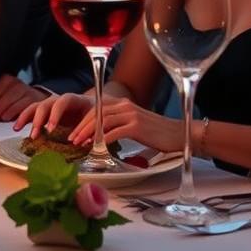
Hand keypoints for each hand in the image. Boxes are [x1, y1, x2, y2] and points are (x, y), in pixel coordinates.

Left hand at [0, 75, 46, 122]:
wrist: (36, 100)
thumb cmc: (13, 101)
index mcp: (5, 80)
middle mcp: (16, 82)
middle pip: (4, 93)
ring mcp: (27, 90)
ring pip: (14, 98)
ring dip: (5, 110)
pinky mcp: (35, 100)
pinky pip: (26, 105)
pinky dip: (17, 113)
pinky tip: (11, 121)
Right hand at [12, 91, 92, 136]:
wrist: (92, 110)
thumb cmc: (93, 115)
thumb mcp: (95, 120)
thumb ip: (90, 129)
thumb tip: (84, 142)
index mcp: (73, 100)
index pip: (62, 102)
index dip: (55, 114)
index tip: (51, 129)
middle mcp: (58, 101)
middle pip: (45, 105)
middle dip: (39, 120)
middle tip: (35, 135)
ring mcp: (50, 106)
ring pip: (35, 107)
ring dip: (26, 118)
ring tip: (18, 129)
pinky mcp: (44, 113)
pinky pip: (31, 113)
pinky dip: (23, 119)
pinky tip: (17, 127)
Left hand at [67, 97, 184, 153]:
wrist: (179, 134)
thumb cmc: (156, 133)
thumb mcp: (134, 125)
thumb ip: (117, 126)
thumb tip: (99, 137)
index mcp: (123, 103)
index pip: (97, 108)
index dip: (83, 120)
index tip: (74, 132)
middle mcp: (125, 105)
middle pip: (96, 113)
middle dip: (82, 126)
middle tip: (72, 138)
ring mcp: (131, 115)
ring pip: (102, 121)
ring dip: (89, 133)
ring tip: (80, 143)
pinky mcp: (137, 126)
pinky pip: (115, 131)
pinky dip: (102, 139)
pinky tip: (96, 146)